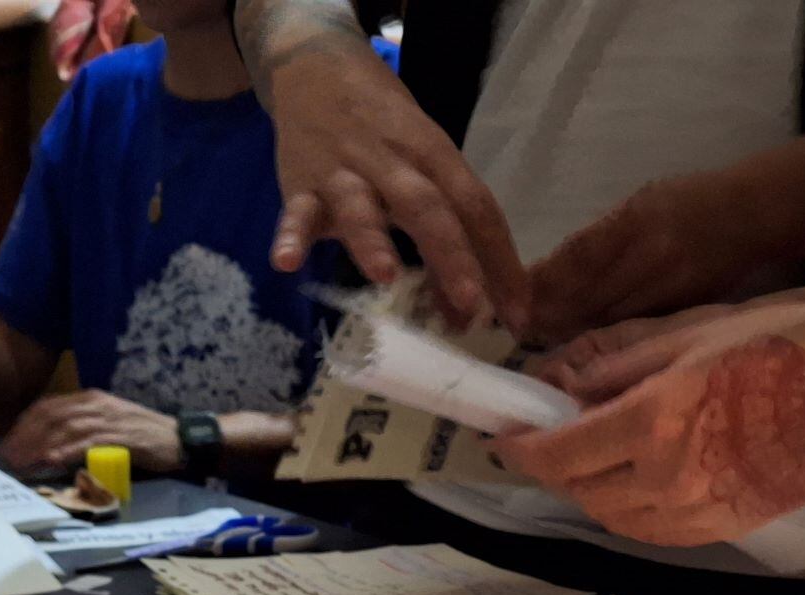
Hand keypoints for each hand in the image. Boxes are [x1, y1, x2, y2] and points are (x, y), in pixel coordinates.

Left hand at [0, 390, 182, 475]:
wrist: (180, 439)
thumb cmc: (144, 436)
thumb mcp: (109, 425)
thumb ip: (83, 430)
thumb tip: (53, 446)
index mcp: (91, 398)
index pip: (49, 406)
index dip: (25, 424)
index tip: (9, 443)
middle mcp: (96, 404)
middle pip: (51, 415)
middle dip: (26, 436)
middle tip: (8, 456)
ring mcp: (108, 419)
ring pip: (65, 427)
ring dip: (40, 445)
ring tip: (23, 461)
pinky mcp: (121, 436)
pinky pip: (87, 442)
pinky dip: (67, 450)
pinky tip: (51, 460)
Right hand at [263, 40, 525, 330]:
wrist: (316, 69)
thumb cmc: (386, 130)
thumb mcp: (423, 165)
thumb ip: (443, 233)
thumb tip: (464, 310)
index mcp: (434, 155)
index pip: (475, 207)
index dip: (499, 260)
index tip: (518, 314)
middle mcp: (393, 161)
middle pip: (427, 209)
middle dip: (451, 256)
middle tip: (471, 305)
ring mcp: (344, 172)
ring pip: (360, 208)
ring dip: (372, 242)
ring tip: (385, 277)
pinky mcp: (300, 185)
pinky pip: (296, 212)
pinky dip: (290, 236)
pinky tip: (286, 263)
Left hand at [497, 308, 804, 546]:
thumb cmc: (788, 341)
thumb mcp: (688, 335)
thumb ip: (615, 368)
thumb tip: (558, 386)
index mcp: (654, 424)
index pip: (560, 453)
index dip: (522, 446)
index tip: (503, 433)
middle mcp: (669, 480)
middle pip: (581, 490)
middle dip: (555, 467)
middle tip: (548, 436)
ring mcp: (701, 513)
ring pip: (615, 517)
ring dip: (591, 489)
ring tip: (592, 454)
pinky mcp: (728, 529)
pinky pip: (656, 529)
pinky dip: (630, 508)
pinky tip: (638, 476)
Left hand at [526, 175, 769, 345]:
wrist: (753, 217)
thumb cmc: (693, 200)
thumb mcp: (646, 199)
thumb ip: (605, 234)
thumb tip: (560, 267)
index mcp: (638, 221)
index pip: (579, 256)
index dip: (545, 280)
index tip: (515, 294)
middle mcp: (650, 257)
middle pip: (588, 294)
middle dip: (550, 312)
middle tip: (517, 327)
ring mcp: (667, 289)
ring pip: (608, 317)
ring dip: (570, 330)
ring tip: (539, 339)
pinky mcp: (681, 310)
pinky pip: (634, 328)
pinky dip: (605, 337)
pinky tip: (582, 345)